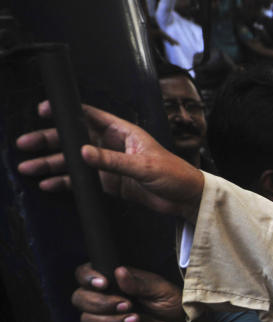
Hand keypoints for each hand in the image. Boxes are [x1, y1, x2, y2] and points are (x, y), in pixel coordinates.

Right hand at [16, 101, 204, 221]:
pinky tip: (48, 184)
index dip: (66, 112)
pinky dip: (65, 182)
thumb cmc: (174, 174)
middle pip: (74, 139)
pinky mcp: (110, 183)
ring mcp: (109, 164)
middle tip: (25, 144)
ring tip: (28, 168)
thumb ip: (113, 161)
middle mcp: (112, 145)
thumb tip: (84, 152)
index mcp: (122, 132)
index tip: (44, 110)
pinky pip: (83, 181)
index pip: (89, 116)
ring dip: (51, 164)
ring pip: (74, 161)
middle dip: (48, 141)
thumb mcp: (144, 166)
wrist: (187, 199)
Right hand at [72, 263, 190, 321]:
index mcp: (113, 279)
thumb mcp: (160, 289)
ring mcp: (102, 315)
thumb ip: (139, 283)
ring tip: (134, 320)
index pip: (84, 273)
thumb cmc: (170, 302)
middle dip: (102, 304)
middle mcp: (102, 296)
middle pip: (80, 298)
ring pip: (86, 319)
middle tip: (127, 305)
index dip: (88, 278)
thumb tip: (119, 272)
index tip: (104, 284)